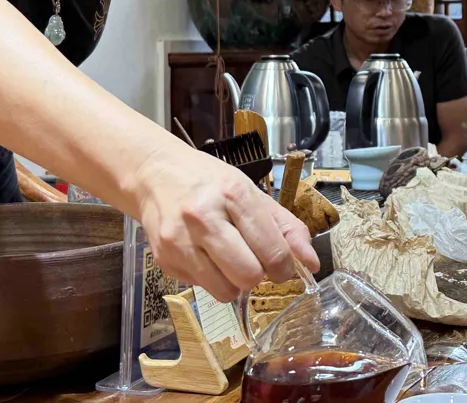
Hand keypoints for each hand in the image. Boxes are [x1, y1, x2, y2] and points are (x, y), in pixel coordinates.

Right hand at [135, 147, 319, 302]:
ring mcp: (180, 241)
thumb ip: (286, 227)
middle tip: (254, 262)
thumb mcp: (252, 193)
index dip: (285, 267)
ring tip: (229, 259)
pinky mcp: (164, 260)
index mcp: (233, 194)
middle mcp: (203, 217)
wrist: (155, 174)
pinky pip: (201, 288)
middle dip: (258, 275)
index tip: (283, 266)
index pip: (272, 251)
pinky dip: (210, 278)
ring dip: (234, 282)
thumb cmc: (209, 183)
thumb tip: (312, 263)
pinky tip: (205, 254)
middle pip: (248, 276)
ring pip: (224, 291)